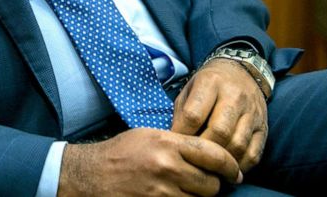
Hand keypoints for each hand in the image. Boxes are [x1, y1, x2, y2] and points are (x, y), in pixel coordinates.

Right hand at [58, 127, 240, 196]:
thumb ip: (180, 143)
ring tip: (189, 188)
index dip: (230, 165)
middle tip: (210, 181)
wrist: (92, 175)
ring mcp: (162, 192)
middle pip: (211, 184)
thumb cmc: (122, 152)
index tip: (234, 171)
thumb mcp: (150, 136)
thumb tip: (209, 153)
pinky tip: (178, 195)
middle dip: (213, 184)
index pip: (214, 154)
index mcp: (168, 144)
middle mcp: (168, 167)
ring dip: (199, 196)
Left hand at [171, 59, 267, 172]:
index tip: (177, 144)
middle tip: (194, 158)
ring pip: (237, 145)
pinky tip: (227, 167)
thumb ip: (182, 114)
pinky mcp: (263, 127)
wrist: (242, 72)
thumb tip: (178, 143)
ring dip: (221, 161)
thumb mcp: (189, 89)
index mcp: (211, 82)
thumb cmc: (209, 85)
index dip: (182, 134)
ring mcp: (252, 112)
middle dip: (204, 150)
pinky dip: (239, 166)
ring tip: (209, 166)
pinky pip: (253, 154)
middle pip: (219, 132)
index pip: (193, 115)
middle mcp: (234, 96)